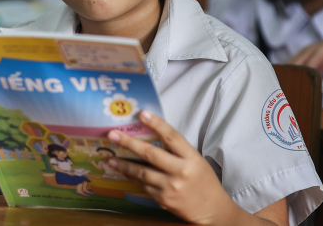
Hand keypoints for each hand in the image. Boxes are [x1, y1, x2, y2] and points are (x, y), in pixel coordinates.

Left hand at [106, 111, 240, 224]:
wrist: (211, 210)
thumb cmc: (203, 181)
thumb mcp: (196, 161)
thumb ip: (177, 151)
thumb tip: (151, 135)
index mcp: (191, 158)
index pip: (172, 137)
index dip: (156, 123)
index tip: (142, 113)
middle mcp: (181, 171)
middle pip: (151, 154)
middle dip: (129, 143)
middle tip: (112, 134)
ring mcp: (171, 187)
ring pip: (142, 173)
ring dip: (124, 164)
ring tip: (111, 157)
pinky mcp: (163, 199)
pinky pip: (143, 186)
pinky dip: (132, 178)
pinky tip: (123, 171)